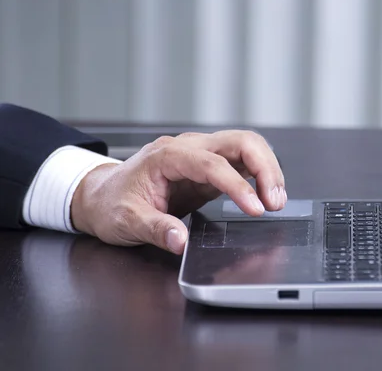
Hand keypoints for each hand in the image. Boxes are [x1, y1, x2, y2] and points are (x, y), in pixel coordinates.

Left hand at [70, 131, 286, 253]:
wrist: (103, 195)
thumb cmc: (111, 203)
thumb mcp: (126, 220)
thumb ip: (156, 229)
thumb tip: (181, 241)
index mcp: (168, 155)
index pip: (213, 163)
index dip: (238, 186)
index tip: (255, 209)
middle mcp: (189, 148)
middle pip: (240, 142)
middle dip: (265, 168)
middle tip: (275, 201)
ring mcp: (202, 155)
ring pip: (248, 147)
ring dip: (268, 170)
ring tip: (277, 200)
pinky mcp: (210, 169)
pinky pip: (243, 163)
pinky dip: (260, 176)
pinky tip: (267, 195)